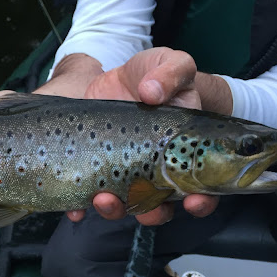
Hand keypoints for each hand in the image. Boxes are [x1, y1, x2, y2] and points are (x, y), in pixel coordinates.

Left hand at [66, 47, 219, 224]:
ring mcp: (126, 173)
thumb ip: (170, 73)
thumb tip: (152, 91)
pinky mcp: (97, 168)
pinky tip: (74, 210)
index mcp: (185, 153)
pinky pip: (90, 196)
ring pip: (125, 205)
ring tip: (103, 199)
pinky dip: (81, 208)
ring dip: (115, 210)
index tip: (193, 200)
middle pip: (161, 206)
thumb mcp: (171, 64)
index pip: (201, 188)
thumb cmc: (158, 75)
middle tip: (144, 206)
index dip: (201, 200)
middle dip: (152, 212)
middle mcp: (157, 171)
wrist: (123, 79)